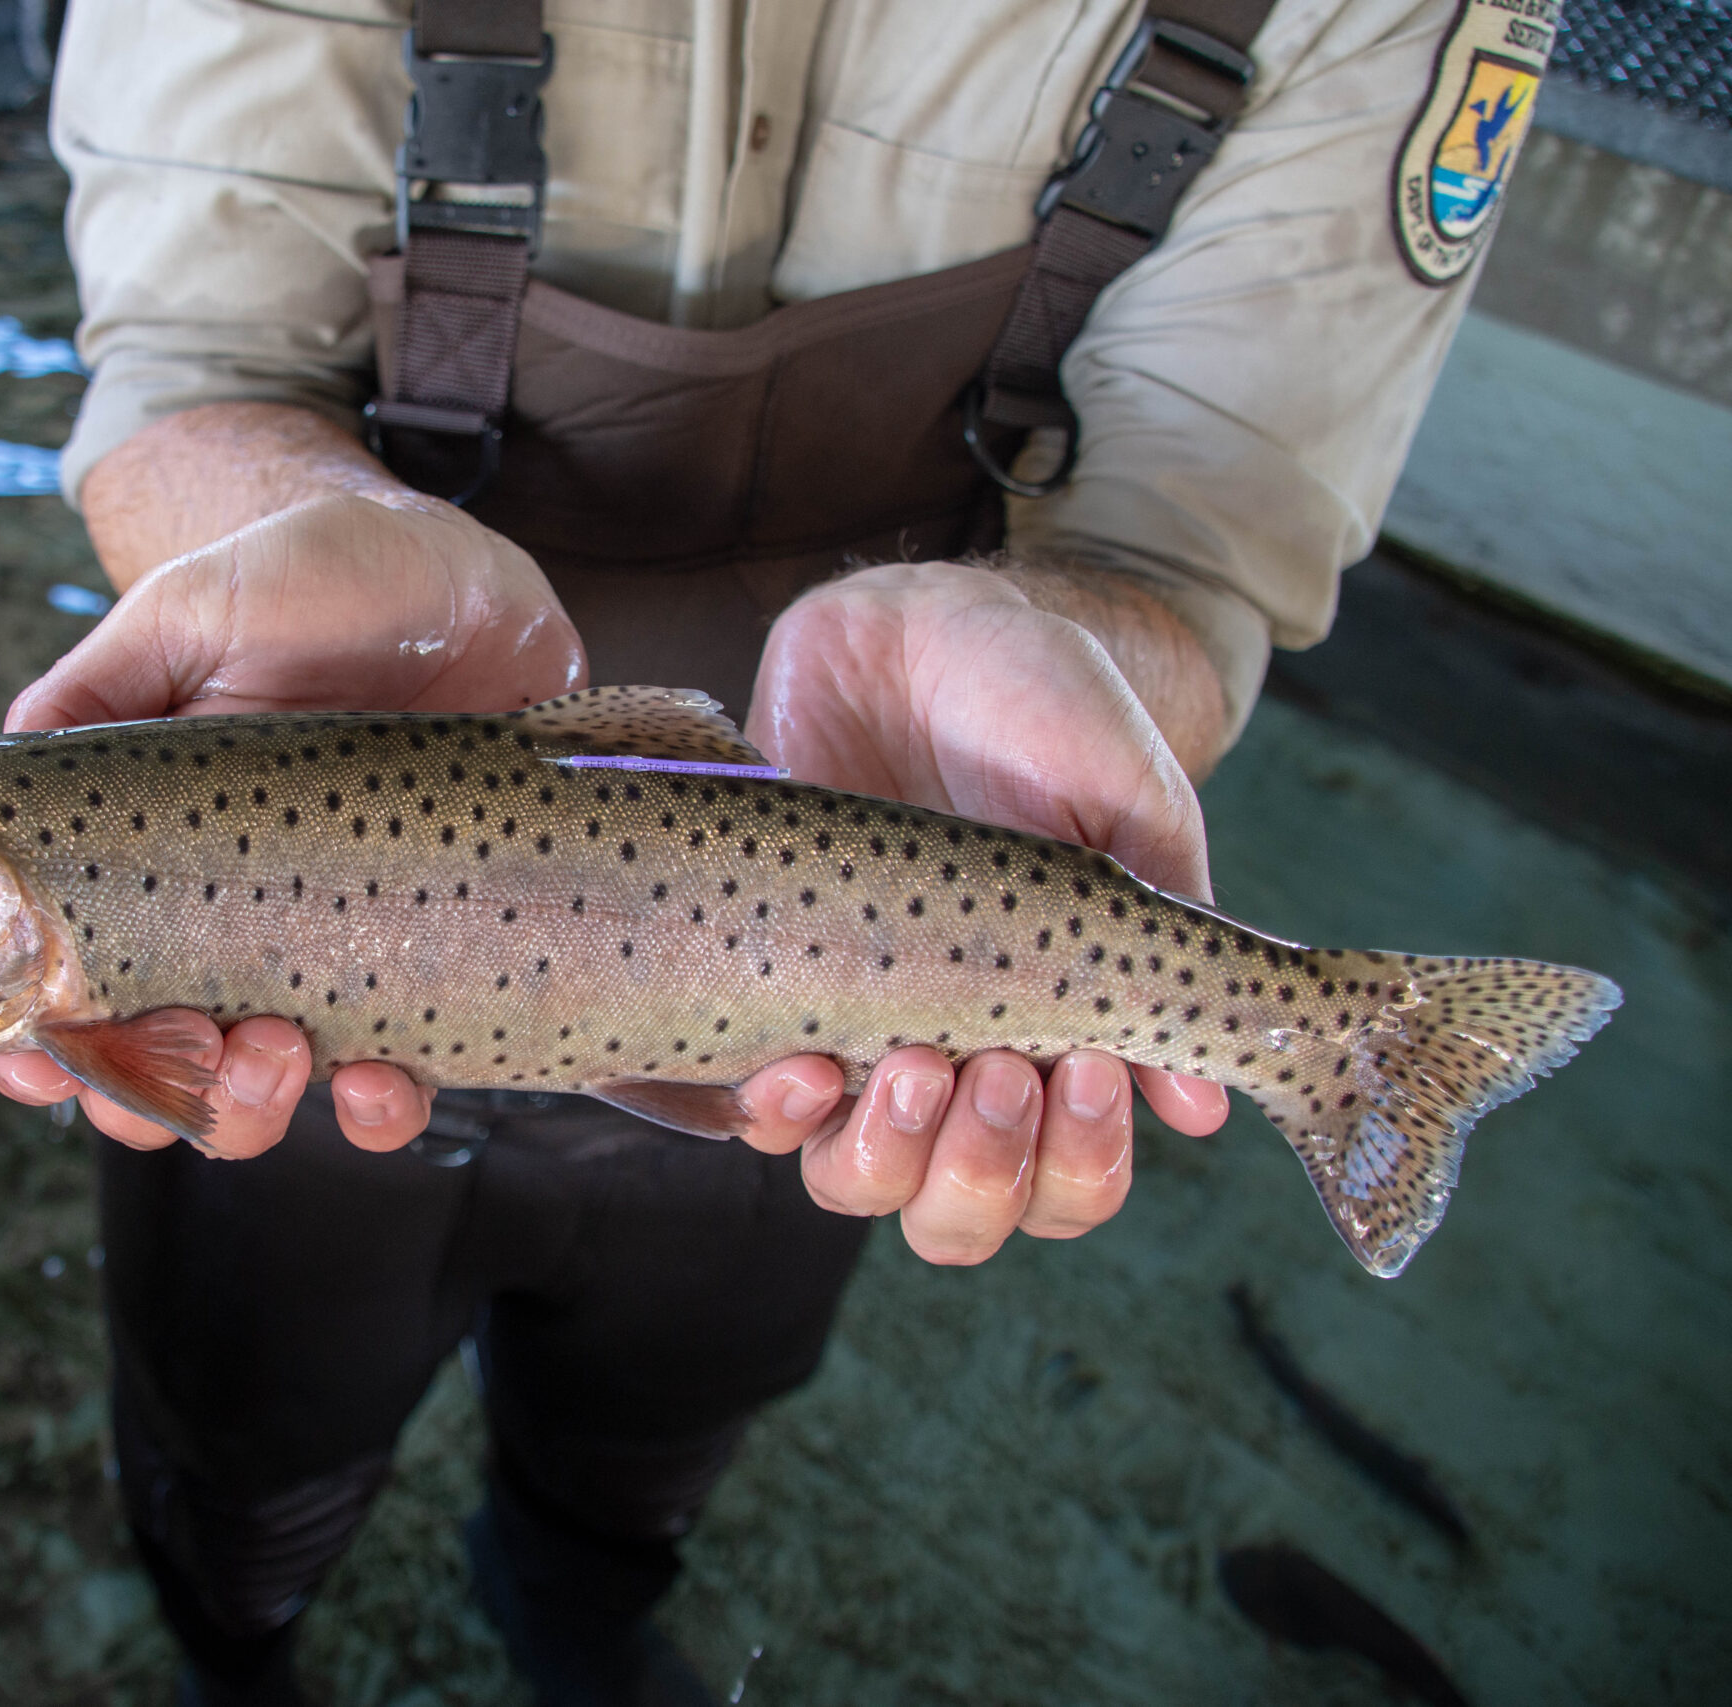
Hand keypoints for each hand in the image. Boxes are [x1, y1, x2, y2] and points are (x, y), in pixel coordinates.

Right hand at [0, 484, 585, 1151]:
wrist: (463, 580)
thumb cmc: (311, 584)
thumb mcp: (186, 614)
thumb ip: (93, 690)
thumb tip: (10, 762)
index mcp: (140, 860)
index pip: (63, 986)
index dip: (33, 1048)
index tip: (36, 1057)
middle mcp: (223, 927)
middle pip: (151, 1074)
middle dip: (147, 1096)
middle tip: (192, 1037)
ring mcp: (325, 954)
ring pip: (262, 1099)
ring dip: (248, 1109)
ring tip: (280, 1052)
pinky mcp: (425, 965)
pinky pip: (399, 1079)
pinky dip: (382, 1109)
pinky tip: (386, 1079)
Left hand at [737, 560, 1231, 1263]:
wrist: (915, 627)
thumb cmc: (1041, 706)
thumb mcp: (1129, 801)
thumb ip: (1165, 934)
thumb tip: (1196, 1109)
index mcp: (1058, 1037)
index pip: (1072, 1182)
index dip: (1079, 1166)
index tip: (1088, 1072)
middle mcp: (955, 1060)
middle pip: (960, 1216)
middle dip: (984, 1174)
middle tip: (996, 1068)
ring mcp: (855, 1034)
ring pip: (859, 1185)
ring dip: (888, 1157)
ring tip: (904, 1065)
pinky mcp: (766, 992)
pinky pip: (754, 1107)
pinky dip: (777, 1112)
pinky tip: (798, 1066)